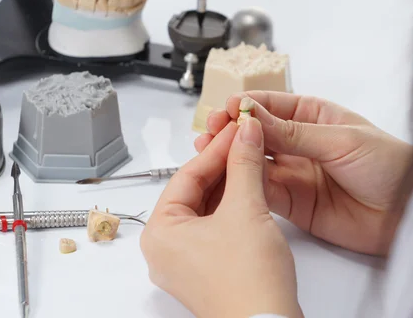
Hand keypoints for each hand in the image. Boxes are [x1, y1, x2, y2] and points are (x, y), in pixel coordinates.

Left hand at [141, 119, 303, 317]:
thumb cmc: (248, 283)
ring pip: (208, 208)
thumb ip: (245, 164)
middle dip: (224, 164)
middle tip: (246, 139)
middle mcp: (167, 249)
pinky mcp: (208, 269)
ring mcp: (187, 261)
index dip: (217, 148)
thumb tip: (245, 132)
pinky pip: (216, 226)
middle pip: (196, 191)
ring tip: (252, 157)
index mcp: (160, 233)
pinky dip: (234, 206)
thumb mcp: (246, 209)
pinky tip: (252, 188)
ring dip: (231, 183)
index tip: (237, 128)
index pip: (187, 175)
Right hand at [195, 91, 412, 255]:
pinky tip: (225, 178)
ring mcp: (295, 173)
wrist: (411, 213)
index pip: (272, 106)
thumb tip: (252, 115)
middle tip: (210, 132)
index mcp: (314, 117)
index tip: (226, 110)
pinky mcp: (294, 203)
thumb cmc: (390, 165)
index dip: (247, 107)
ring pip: (254, 162)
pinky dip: (242, 185)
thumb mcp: (341, 140)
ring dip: (231, 157)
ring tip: (207, 153)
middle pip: (257, 134)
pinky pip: (262, 191)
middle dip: (232, 131)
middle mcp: (300, 143)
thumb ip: (294, 133)